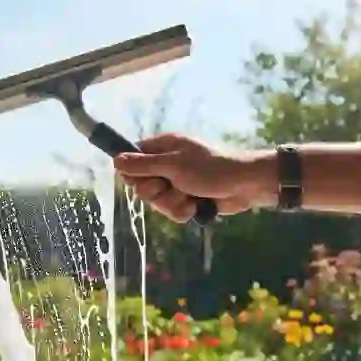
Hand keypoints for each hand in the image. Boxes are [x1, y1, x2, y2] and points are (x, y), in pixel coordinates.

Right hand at [112, 133, 272, 223]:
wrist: (245, 185)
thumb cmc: (211, 169)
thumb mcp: (174, 165)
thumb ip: (144, 165)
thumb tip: (115, 159)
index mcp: (163, 148)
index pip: (132, 159)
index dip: (133, 173)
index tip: (140, 180)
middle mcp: (167, 164)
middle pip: (142, 185)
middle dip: (156, 194)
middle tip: (170, 187)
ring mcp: (177, 183)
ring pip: (157, 202)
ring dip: (172, 204)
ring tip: (189, 199)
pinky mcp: (187, 199)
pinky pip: (172, 210)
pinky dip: (183, 211)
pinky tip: (195, 207)